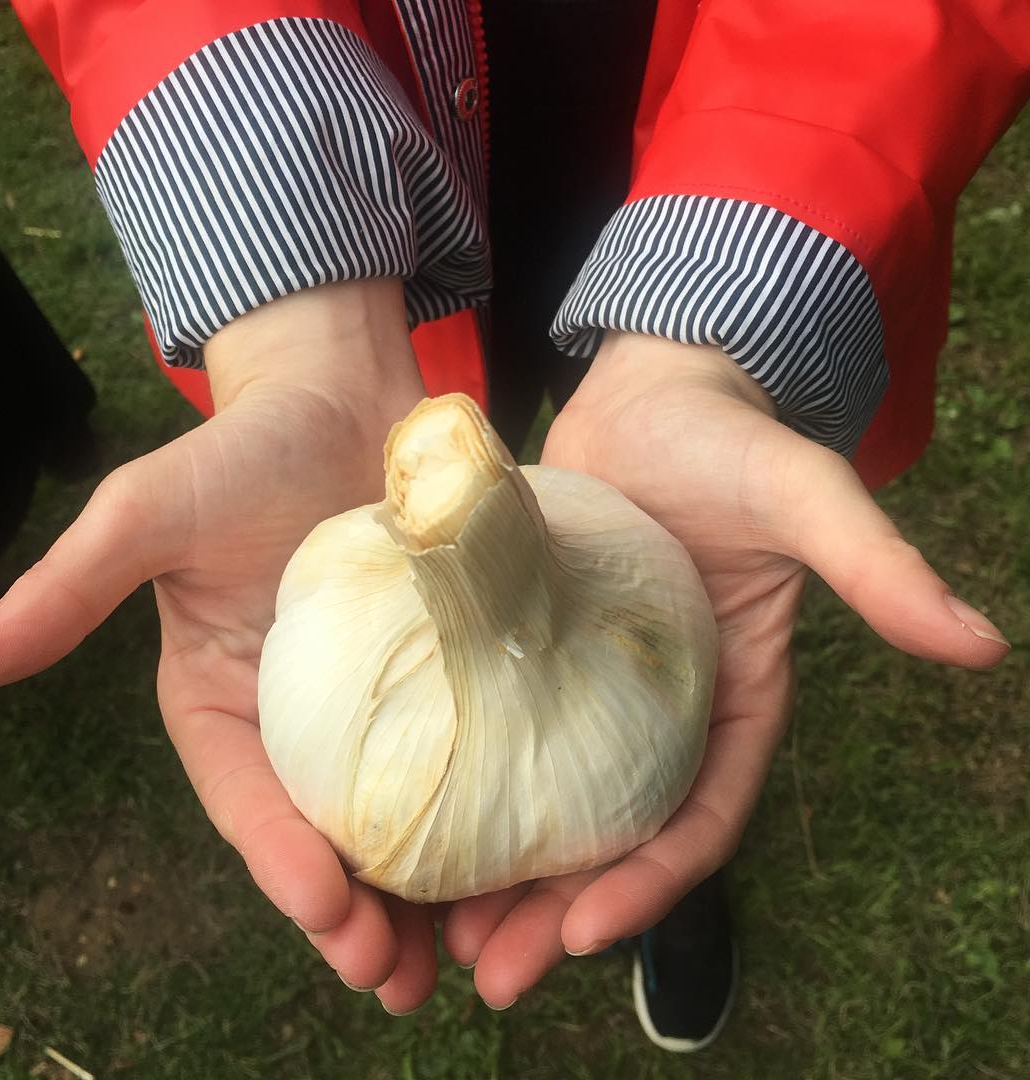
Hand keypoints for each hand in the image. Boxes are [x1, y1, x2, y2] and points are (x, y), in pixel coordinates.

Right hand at [0, 281, 438, 1013]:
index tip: (327, 911)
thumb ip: (68, 589)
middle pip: (323, 829)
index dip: (281, 859)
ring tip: (453, 958)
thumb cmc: (243, 450)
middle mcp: (297, 716)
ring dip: (420, 893)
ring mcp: (376, 701)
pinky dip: (477, 813)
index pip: (246, 796)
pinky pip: (460, 754)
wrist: (344, 399)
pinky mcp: (442, 675)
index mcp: (221, 700)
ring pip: (394, 815)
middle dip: (353, 911)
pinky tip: (511, 864)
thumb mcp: (148, 515)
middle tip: (395, 974)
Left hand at [442, 332, 1009, 1007]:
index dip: (651, 886)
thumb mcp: (806, 498)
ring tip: (438, 939)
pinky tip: (414, 827)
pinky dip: (467, 789)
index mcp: (731, 700)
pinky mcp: (534, 650)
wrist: (654, 389)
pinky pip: (498, 735)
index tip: (585, 932)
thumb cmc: (732, 440)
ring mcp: (591, 685)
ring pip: (546, 803)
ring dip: (499, 876)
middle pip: (611, 837)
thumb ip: (877, 568)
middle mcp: (659, 709)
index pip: (699, 819)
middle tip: (489, 975)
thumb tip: (981, 642)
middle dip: (556, 914)